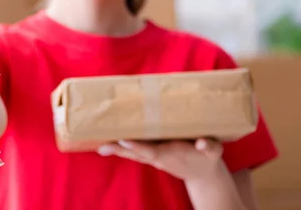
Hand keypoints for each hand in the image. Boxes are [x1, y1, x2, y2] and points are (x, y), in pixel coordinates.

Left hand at [97, 138, 223, 181]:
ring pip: (132, 153)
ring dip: (116, 149)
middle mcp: (158, 156)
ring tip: (100, 146)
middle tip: (103, 146)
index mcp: (170, 155)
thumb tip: (203, 143)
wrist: (204, 173)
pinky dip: (121, 147)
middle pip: (135, 153)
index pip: (151, 151)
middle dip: (120, 150)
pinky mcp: (152, 153)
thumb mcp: (214, 151)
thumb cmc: (207, 157)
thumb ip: (210, 147)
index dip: (138, 147)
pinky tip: (107, 143)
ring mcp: (153, 156)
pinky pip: (134, 150)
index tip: (125, 141)